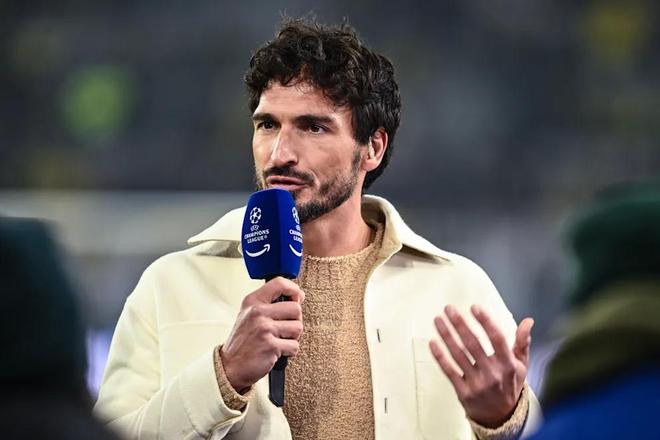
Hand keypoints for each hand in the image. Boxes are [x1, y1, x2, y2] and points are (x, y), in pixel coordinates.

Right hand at [221, 277, 304, 391]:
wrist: (230, 366)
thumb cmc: (243, 340)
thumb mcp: (249, 314)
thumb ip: (270, 303)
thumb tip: (298, 296)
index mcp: (253, 301)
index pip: (280, 284)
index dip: (294, 290)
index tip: (297, 298)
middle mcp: (258, 312)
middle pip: (296, 308)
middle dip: (294, 320)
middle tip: (283, 328)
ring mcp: (264, 328)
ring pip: (298, 328)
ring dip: (292, 337)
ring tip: (278, 340)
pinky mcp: (270, 346)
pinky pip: (294, 346)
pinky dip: (289, 351)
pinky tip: (277, 351)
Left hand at [429, 304, 533, 427]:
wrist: (501, 417)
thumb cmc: (509, 384)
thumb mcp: (521, 365)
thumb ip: (523, 342)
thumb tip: (528, 321)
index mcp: (508, 364)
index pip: (497, 339)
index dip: (485, 322)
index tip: (474, 307)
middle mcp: (493, 373)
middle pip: (473, 344)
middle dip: (460, 324)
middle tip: (449, 308)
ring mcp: (477, 383)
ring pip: (458, 355)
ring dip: (447, 336)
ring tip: (438, 320)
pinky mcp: (463, 392)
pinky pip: (449, 371)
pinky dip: (440, 356)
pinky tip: (433, 342)